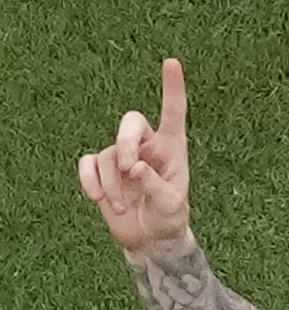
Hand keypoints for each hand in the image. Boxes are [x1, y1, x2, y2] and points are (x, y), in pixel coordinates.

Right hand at [78, 58, 189, 252]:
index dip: (172, 88)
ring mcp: (122, 156)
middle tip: (129, 168)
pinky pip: (88, 164)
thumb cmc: (169, 218)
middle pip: (130, 123)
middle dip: (126, 141)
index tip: (172, 63)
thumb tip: (134, 167)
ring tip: (123, 206)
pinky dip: (90, 181)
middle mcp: (147, 147)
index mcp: (173, 149)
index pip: (173, 113)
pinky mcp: (102, 170)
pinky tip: (97, 198)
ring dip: (113, 183)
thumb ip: (156, 186)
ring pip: (108, 154)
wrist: (151, 240)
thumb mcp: (171, 206)